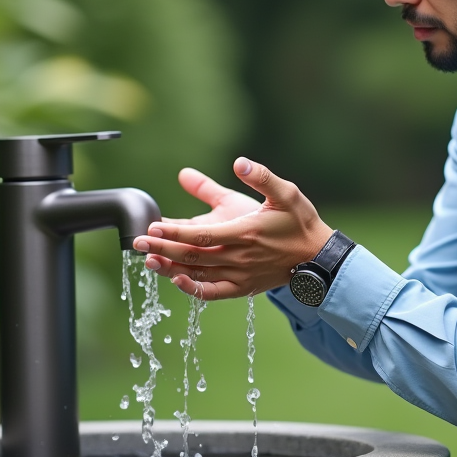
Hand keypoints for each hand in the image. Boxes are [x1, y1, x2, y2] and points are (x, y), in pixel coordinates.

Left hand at [132, 157, 332, 300]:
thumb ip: (261, 177)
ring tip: (147, 260)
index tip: (152, 227)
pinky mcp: (243, 288)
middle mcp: (240, 257)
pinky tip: (175, 281)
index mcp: (246, 233)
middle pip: (192, 257)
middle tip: (137, 242)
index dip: (174, 234)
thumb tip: (239, 162)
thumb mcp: (285, 193)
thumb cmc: (300, 221)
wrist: (319, 257)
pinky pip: (213, 293)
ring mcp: (240, 276)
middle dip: (162, 249)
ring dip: (170, 268)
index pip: (200, 237)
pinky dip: (192, 290)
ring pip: (198, 275)